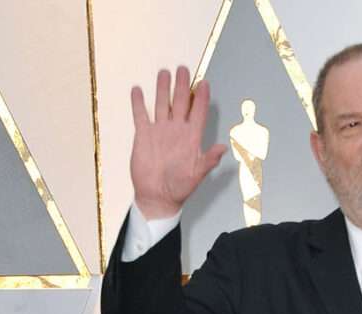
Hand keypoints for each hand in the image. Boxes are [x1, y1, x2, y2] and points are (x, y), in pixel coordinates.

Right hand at [130, 66, 226, 218]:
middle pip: (180, 103)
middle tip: (184, 69)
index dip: (202, 98)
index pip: (199, 113)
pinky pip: (141, 116)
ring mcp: (160, 131)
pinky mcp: (143, 135)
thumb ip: (208, 160)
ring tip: (164, 73)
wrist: (157, 196)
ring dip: (163, 89)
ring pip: (162, 105)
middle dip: (182, 86)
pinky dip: (139, 103)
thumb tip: (223, 148)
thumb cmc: (180, 187)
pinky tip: (138, 90)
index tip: (204, 83)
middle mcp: (177, 131)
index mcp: (192, 138)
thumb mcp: (197, 175)